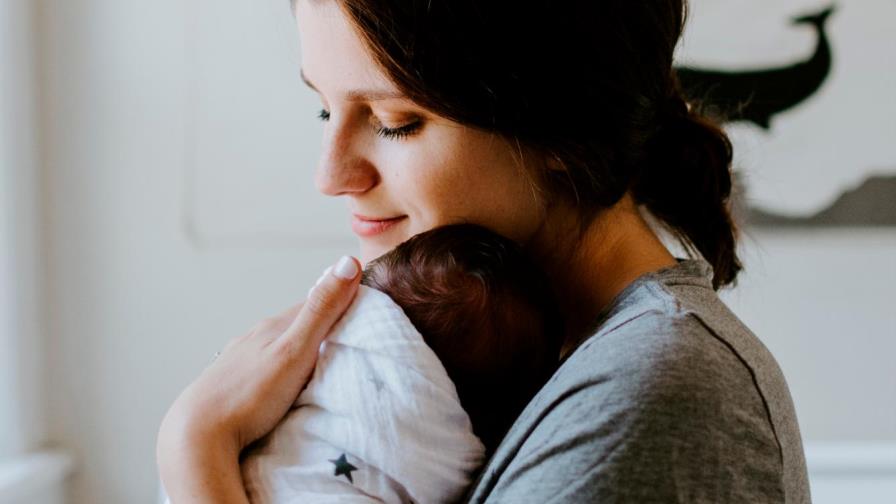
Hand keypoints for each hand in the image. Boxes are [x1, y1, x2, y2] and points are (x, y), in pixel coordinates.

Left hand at [157, 255, 360, 502]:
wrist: (196, 436)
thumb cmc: (249, 396)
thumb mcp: (295, 351)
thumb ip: (322, 311)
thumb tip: (348, 261)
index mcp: (272, 327)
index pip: (314, 303)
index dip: (340, 301)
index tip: (365, 305)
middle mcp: (253, 338)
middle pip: (295, 324)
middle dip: (320, 325)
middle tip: (348, 336)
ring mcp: (238, 361)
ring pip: (276, 346)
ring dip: (298, 348)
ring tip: (318, 362)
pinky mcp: (229, 384)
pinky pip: (261, 367)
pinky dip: (277, 368)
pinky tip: (279, 382)